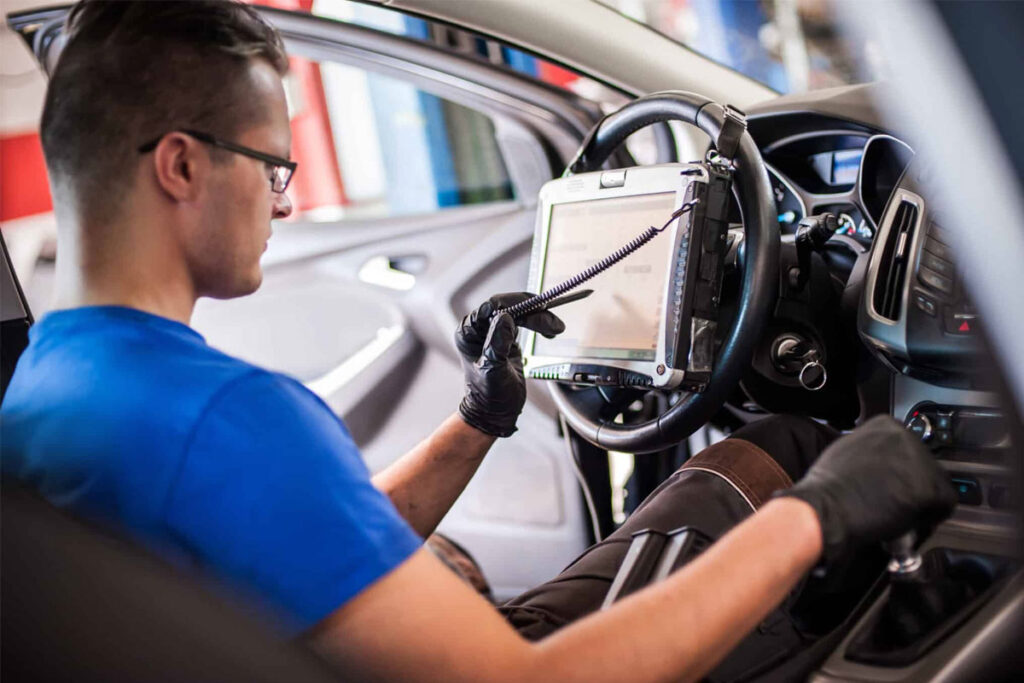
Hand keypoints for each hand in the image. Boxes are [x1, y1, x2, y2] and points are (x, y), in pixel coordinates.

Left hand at [455, 293, 564, 436]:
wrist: (494, 415)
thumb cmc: (489, 398)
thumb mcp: (494, 371)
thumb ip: (497, 344)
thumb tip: (505, 317)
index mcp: (469, 333)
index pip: (492, 306)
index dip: (516, 303)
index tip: (537, 307)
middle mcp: (479, 330)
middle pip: (508, 307)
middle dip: (533, 312)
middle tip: (553, 323)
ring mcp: (492, 333)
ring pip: (518, 313)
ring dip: (538, 317)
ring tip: (556, 329)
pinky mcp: (505, 338)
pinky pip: (523, 322)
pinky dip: (538, 324)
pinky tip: (549, 331)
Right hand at [778, 415, 956, 561]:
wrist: (826, 508)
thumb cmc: (827, 486)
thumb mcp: (847, 452)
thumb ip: (871, 453)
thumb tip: (883, 470)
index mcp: (885, 425)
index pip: (909, 450)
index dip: (901, 474)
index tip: (891, 487)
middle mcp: (907, 437)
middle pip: (925, 467)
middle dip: (911, 488)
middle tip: (893, 505)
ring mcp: (920, 462)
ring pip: (936, 487)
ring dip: (919, 504)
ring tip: (895, 517)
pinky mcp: (929, 488)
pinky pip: (943, 507)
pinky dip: (928, 520)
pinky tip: (904, 524)